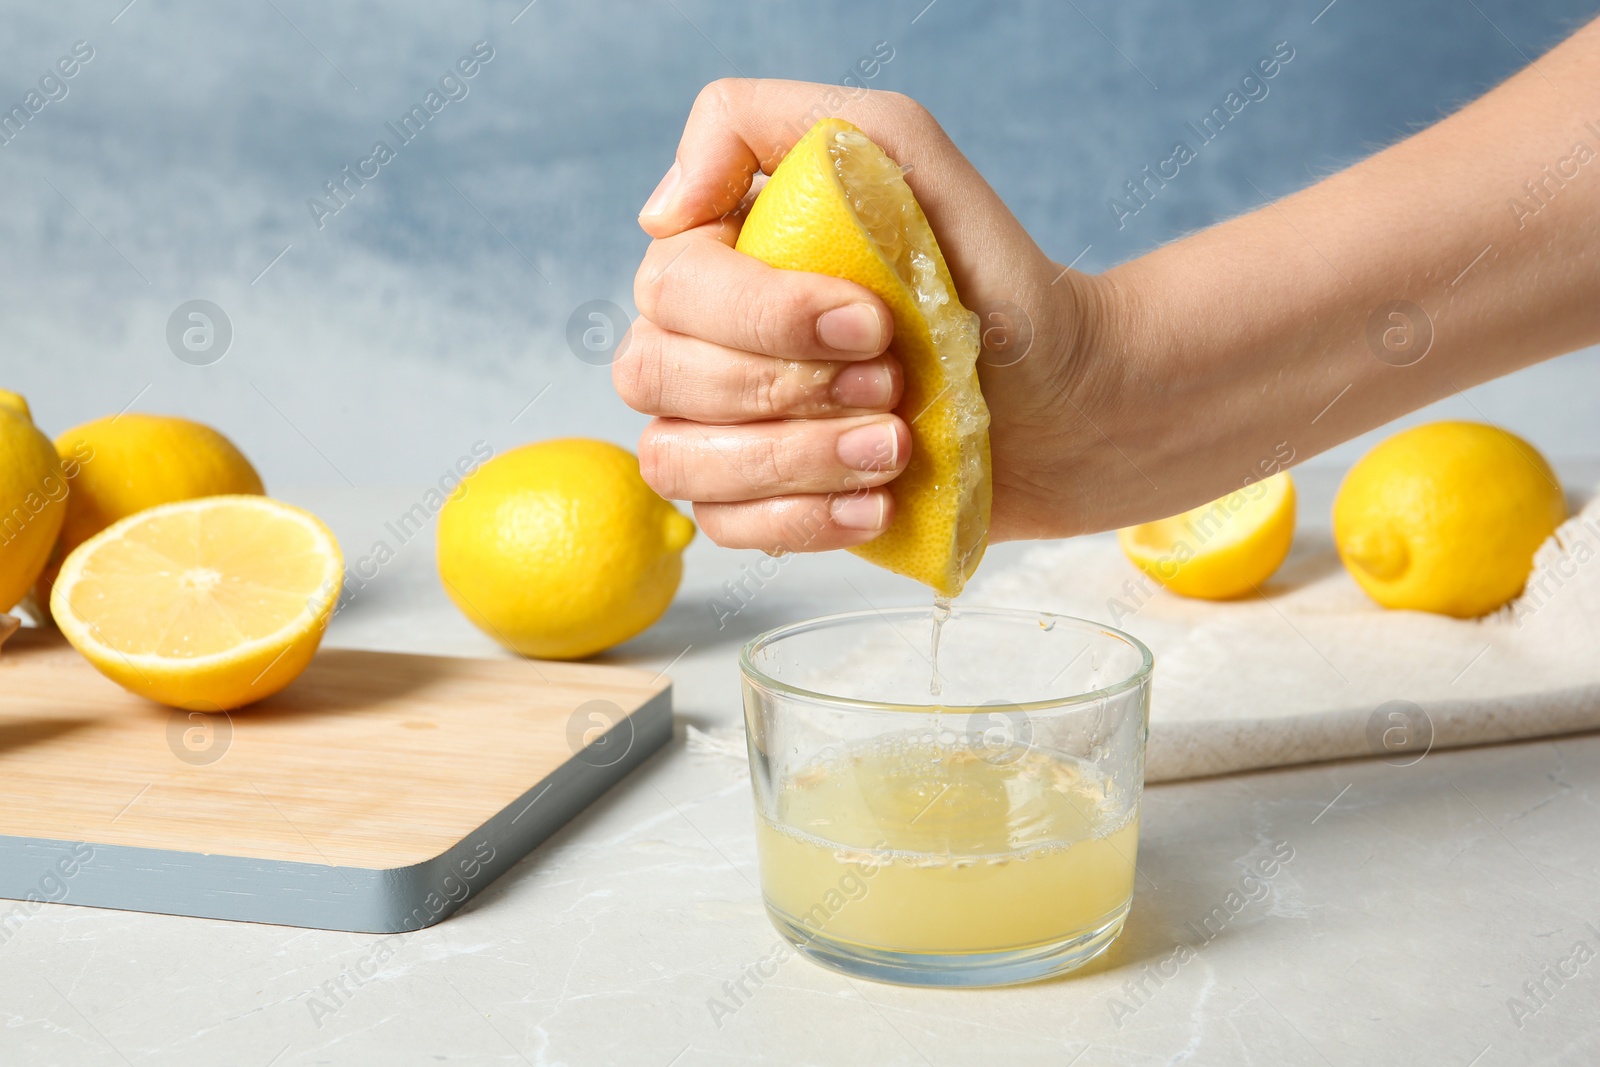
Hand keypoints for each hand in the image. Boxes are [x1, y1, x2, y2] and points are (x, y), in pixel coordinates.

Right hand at [616, 78, 1113, 551]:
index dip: (762, 313)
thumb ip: (765, 125)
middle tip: (894, 384)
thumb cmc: (984, 270)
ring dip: (792, 460)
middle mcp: (699, 339)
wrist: (1062, 392)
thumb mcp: (900, 150)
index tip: (873, 321)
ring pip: (677, 458)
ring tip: (896, 450)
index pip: (671, 284)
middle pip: (654, 373)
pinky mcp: (756, 502)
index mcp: (719, 253)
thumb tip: (659, 214)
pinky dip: (802, 521)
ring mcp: (718, 427)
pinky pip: (722, 526)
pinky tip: (878, 502)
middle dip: (785, 388)